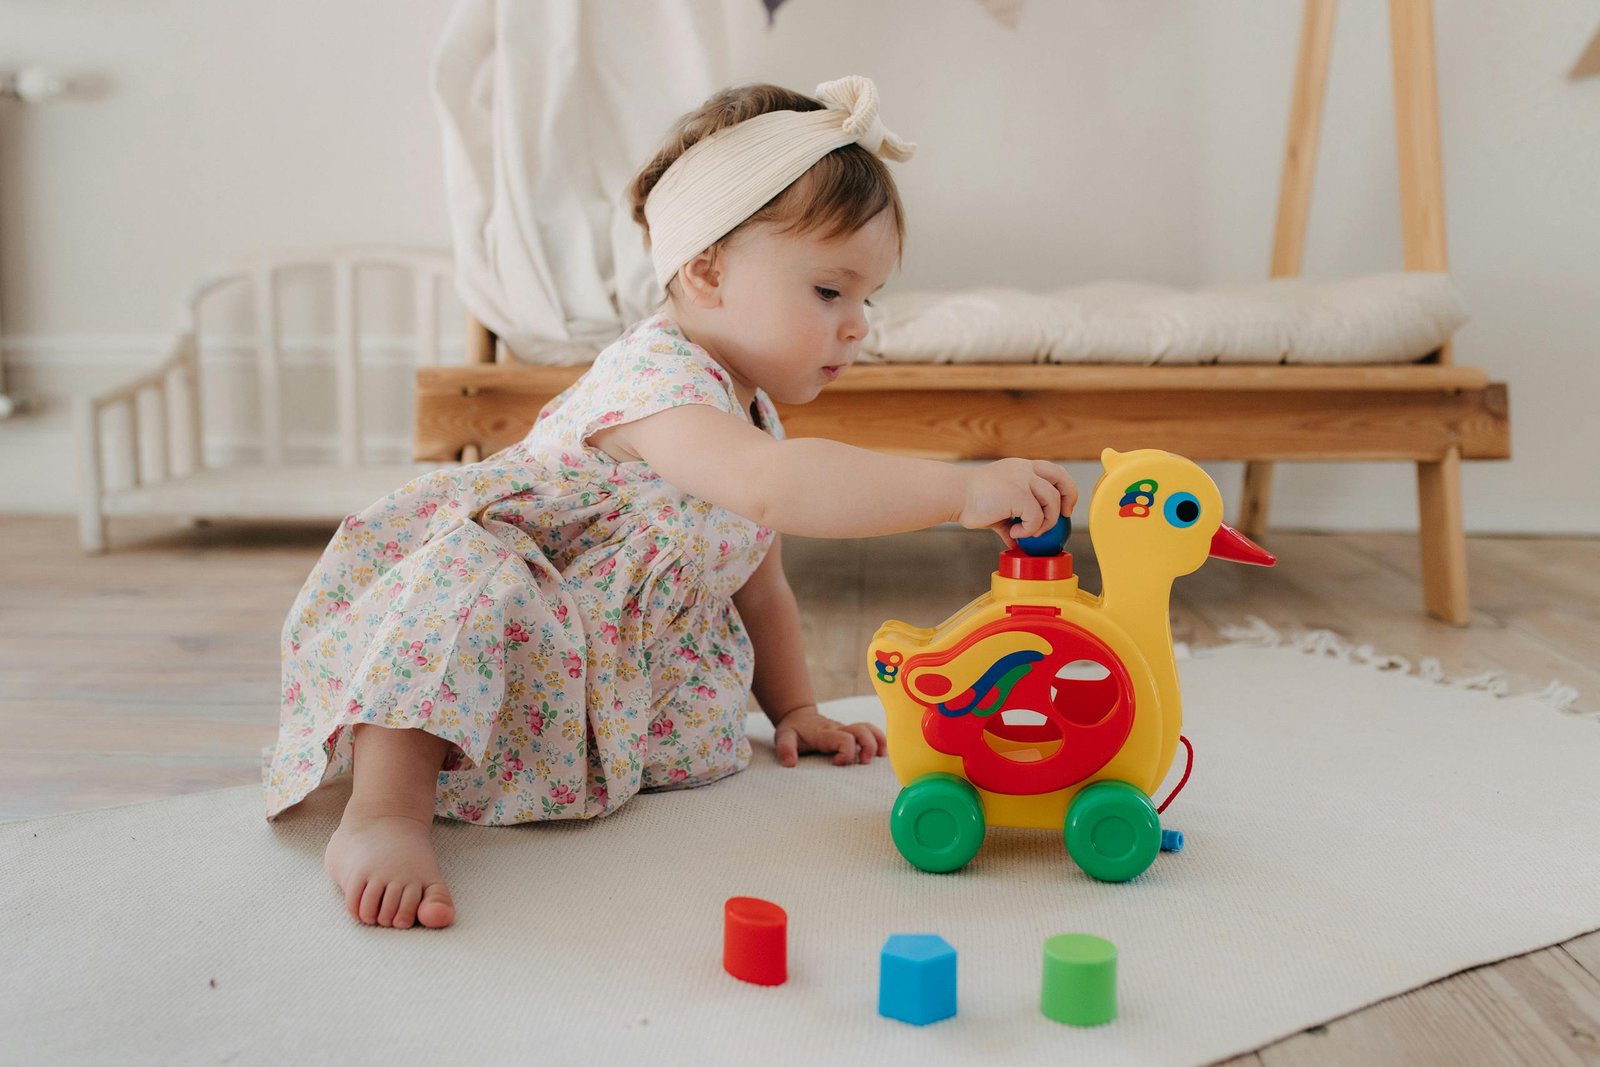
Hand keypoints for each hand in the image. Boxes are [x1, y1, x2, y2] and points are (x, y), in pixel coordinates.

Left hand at [772, 705, 886, 766]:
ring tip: (880, 757)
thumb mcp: (783, 737)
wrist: (798, 716)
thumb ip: (785, 749)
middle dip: (868, 746)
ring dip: (877, 741)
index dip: (846, 753)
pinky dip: (879, 739)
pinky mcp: (850, 733)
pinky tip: (882, 753)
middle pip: (861, 730)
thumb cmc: (793, 730)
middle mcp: (838, 729)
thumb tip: (790, 763)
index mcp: (824, 733)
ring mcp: (846, 730)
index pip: (844, 739)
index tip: (836, 763)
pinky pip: (869, 731)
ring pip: (868, 728)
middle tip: (864, 763)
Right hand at [958, 459, 1077, 548]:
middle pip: (1061, 479)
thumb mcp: (997, 508)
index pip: (1054, 471)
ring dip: (1044, 523)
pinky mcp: (1018, 493)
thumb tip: (1016, 542)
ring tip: (1027, 532)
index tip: (1064, 508)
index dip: (1065, 488)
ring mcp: (1022, 479)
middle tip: (1062, 518)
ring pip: (1051, 502)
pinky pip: (1036, 517)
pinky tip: (1014, 533)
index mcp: (1021, 467)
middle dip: (1068, 499)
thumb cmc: (971, 501)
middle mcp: (1025, 469)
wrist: (954, 495)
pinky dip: (1029, 530)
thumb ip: (1010, 521)